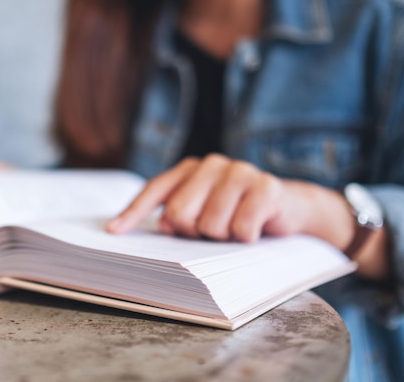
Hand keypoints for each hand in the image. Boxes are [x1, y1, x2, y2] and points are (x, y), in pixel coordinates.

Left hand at [106, 154, 390, 279]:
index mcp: (191, 170)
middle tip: (213, 233)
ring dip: (223, 239)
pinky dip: (246, 239)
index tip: (113, 232)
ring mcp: (239, 172)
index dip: (133, 213)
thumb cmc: (238, 213)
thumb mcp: (205, 214)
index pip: (155, 190)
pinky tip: (256, 230)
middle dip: (193, 234)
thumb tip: (156, 226)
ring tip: (236, 230)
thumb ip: (179, 216)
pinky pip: (241, 228)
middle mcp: (211, 165)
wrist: (290, 208)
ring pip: (210, 226)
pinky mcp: (266, 185)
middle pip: (179, 214)